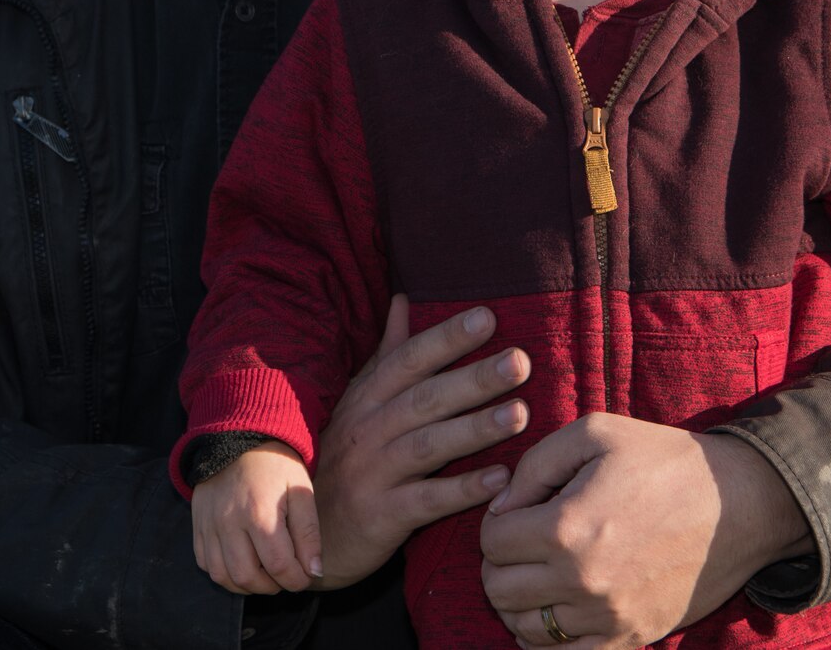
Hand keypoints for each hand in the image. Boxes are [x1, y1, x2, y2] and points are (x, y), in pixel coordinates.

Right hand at [191, 443, 321, 595]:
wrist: (237, 437)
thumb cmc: (275, 464)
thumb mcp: (300, 490)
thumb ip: (309, 532)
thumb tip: (314, 571)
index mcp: (260, 512)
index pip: (279, 566)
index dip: (297, 580)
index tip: (305, 575)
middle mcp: (229, 522)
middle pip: (248, 577)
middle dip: (273, 586)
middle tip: (285, 576)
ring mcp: (209, 525)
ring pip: (223, 576)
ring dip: (247, 585)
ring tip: (265, 574)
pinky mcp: (198, 525)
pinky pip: (205, 564)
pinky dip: (224, 573)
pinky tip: (242, 563)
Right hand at [310, 295, 531, 590]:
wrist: (309, 532)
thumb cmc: (343, 460)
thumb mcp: (356, 402)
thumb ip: (385, 354)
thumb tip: (402, 299)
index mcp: (366, 398)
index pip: (409, 360)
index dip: (447, 338)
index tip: (488, 318)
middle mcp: (368, 430)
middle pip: (426, 398)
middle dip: (474, 378)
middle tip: (520, 361)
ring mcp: (373, 473)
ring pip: (429, 445)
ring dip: (476, 429)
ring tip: (520, 414)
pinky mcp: (382, 515)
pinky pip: (427, 501)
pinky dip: (463, 491)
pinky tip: (500, 480)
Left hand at [480, 413, 812, 647]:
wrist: (738, 504)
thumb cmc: (663, 460)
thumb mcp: (593, 434)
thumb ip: (533, 466)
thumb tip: (500, 509)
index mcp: (567, 528)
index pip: (492, 542)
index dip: (497, 522)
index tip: (520, 510)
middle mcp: (583, 581)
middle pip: (499, 590)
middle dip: (500, 563)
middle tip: (522, 542)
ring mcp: (608, 618)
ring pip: (525, 628)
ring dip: (520, 601)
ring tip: (539, 573)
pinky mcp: (632, 639)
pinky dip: (547, 640)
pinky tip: (556, 609)